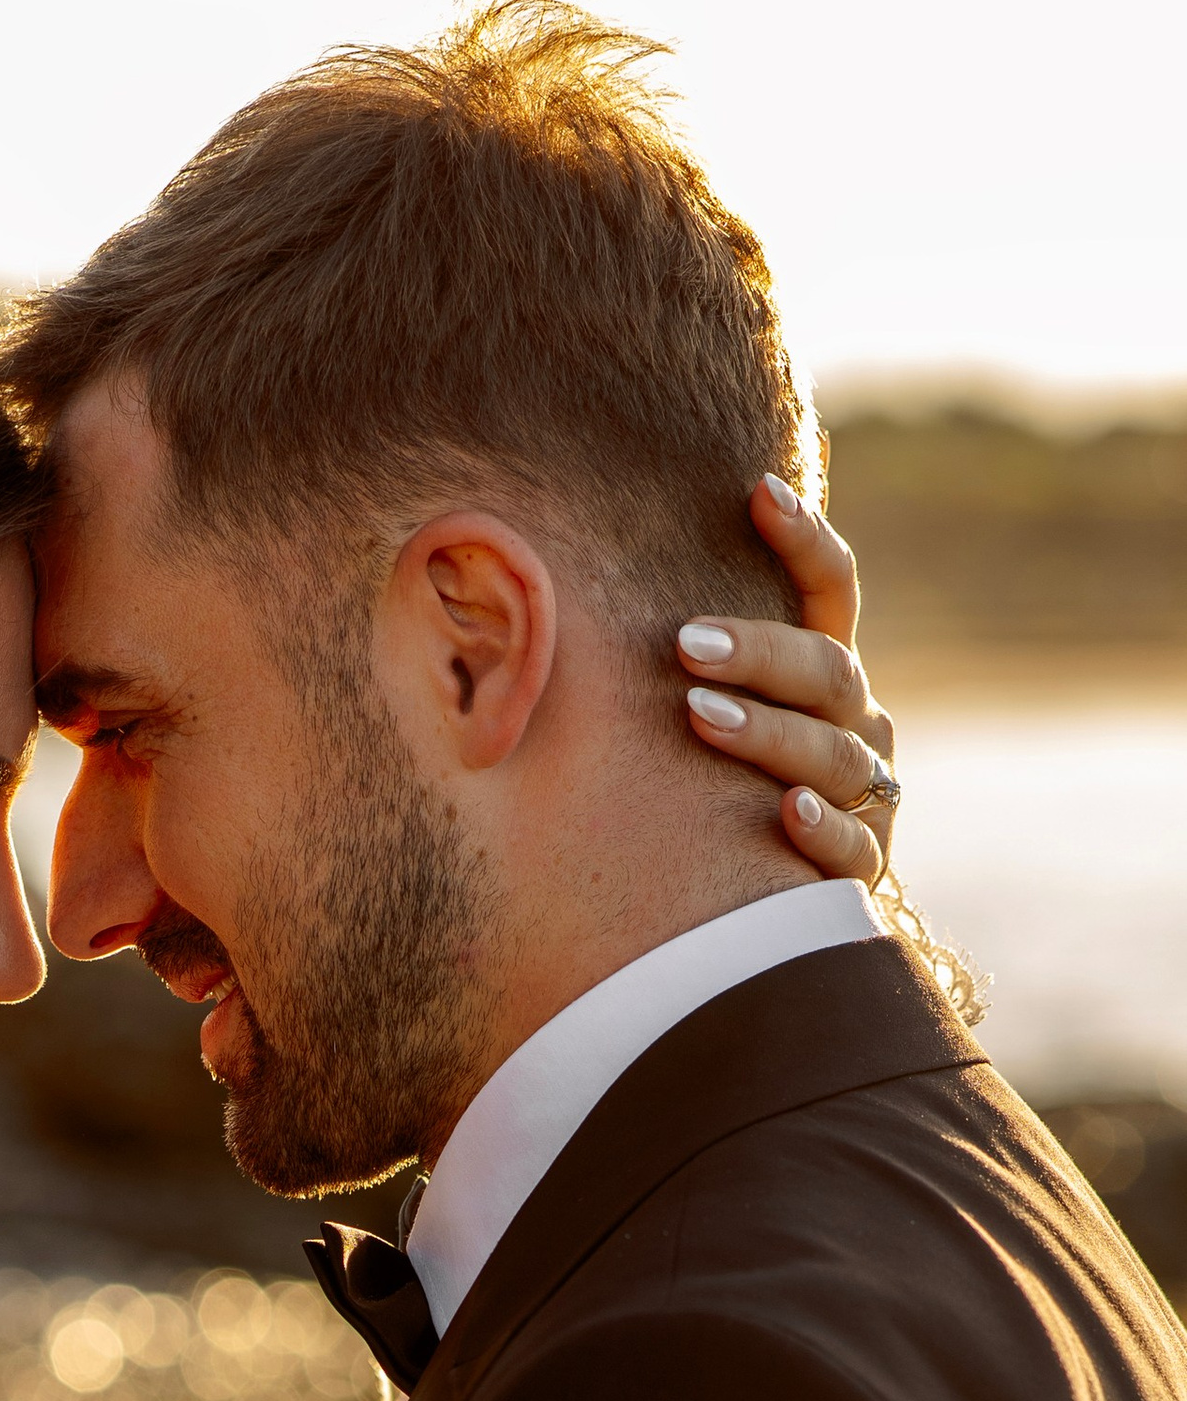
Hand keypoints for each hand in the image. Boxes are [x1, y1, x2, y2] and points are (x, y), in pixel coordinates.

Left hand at [675, 474, 899, 889]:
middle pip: (828, 669)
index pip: (832, 591)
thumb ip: (668, 670)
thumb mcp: (699, 724)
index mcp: (822, 676)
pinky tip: (784, 810)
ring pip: (833, 752)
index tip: (757, 490)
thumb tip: (531, 598)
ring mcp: (868, 794)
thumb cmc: (708, 798)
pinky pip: (854, 845)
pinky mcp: (864, 866)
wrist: (761, 910)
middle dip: (759, 652)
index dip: (805, 540)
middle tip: (685, 644)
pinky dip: (822, 827)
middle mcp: (854, 724)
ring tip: (699, 716)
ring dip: (768, 731)